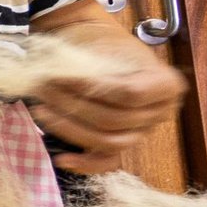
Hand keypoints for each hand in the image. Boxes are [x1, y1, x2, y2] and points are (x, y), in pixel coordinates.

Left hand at [30, 57, 185, 173]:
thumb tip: (64, 86)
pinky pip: (107, 161)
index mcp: (166, 84)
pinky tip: (61, 159)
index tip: (59, 77)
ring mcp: (141, 131)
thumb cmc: (99, 43)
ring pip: (108, 141)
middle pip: (115, 120)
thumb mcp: (100, 46)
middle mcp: (159, 112)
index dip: (91, 89)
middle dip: (73, 107)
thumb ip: (91, 70)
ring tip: (41, 111)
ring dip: (70, 129)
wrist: (95, 45)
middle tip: (42, 89)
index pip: (130, 94)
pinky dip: (85, 164)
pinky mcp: (120, 143)